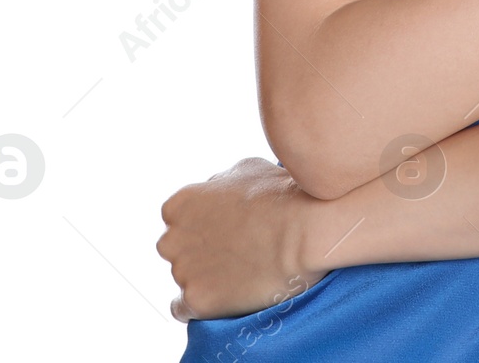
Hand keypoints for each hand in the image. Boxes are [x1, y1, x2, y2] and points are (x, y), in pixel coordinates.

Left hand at [157, 157, 325, 321]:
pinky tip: (224, 296)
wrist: (306, 229)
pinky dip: (200, 304)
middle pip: (176, 250)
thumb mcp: (246, 169)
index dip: (202, 225)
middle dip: (198, 251)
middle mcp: (173, 238)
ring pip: (184, 280)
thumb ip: (218, 184)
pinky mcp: (197, 300)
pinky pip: (184, 309)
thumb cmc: (282, 194)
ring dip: (205, 277)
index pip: (177, 220)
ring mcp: (183, 271)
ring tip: (241, 272)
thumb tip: (214, 191)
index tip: (225, 230)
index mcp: (180, 204)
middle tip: (233, 251)